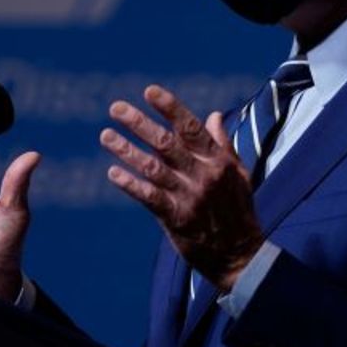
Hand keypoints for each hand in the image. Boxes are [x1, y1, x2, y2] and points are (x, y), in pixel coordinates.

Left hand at [101, 84, 260, 289]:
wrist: (241, 256)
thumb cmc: (238, 211)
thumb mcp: (238, 174)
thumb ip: (223, 144)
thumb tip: (213, 115)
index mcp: (218, 161)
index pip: (191, 128)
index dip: (170, 108)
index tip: (149, 91)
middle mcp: (203, 175)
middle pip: (166, 143)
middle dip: (139, 123)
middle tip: (115, 108)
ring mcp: (189, 197)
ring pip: (153, 167)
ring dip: (126, 150)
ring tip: (105, 136)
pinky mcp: (177, 219)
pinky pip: (150, 198)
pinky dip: (131, 185)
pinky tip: (112, 173)